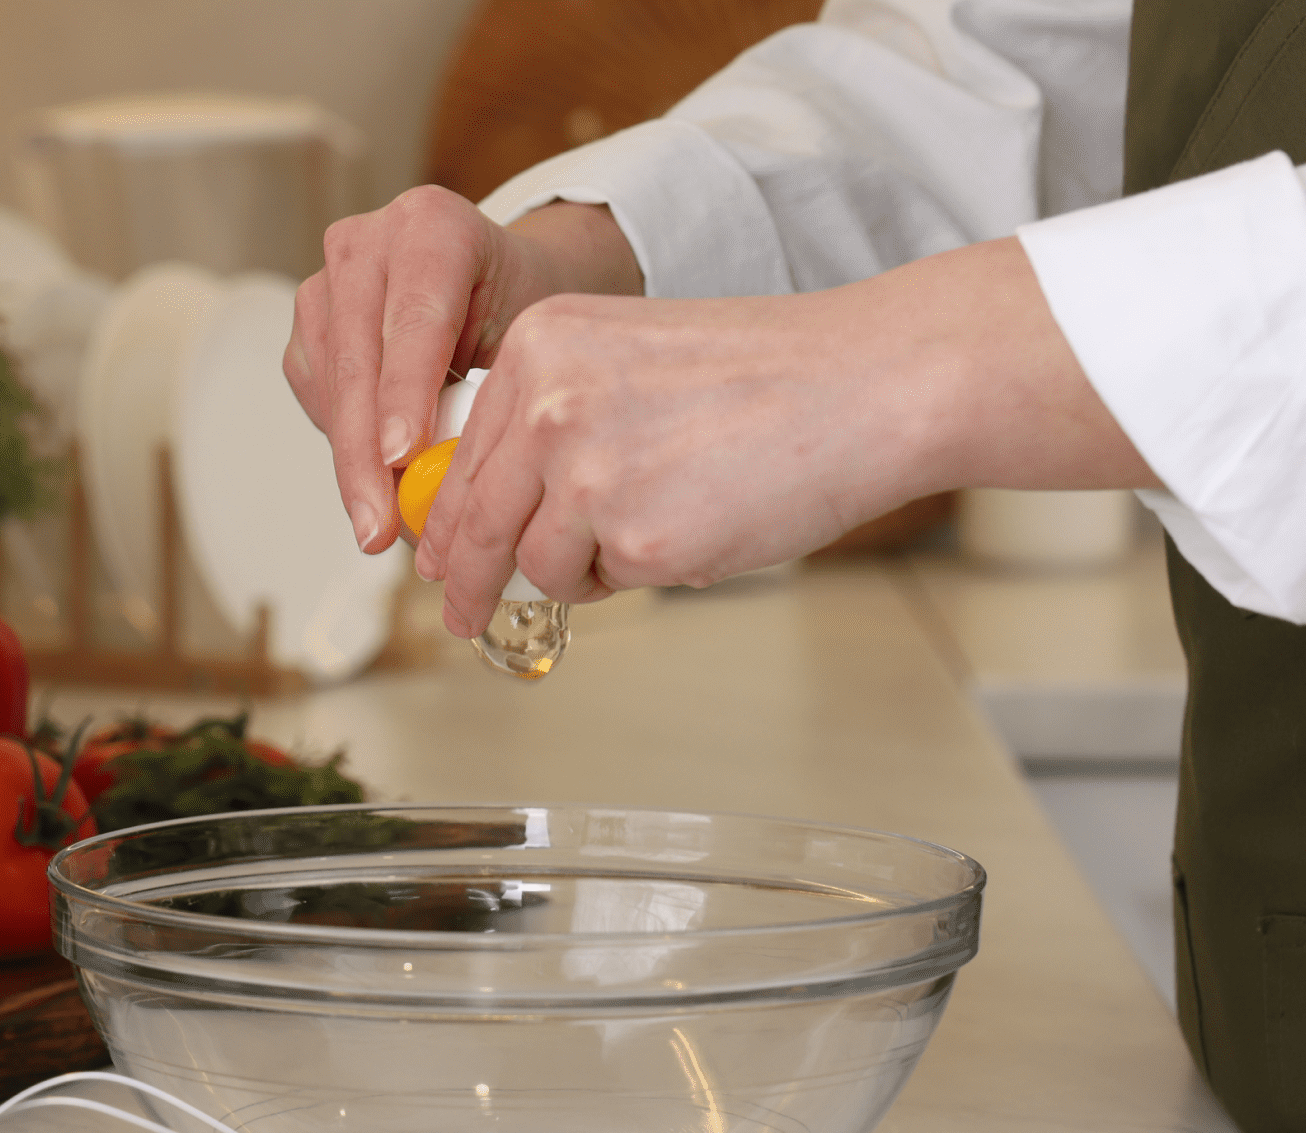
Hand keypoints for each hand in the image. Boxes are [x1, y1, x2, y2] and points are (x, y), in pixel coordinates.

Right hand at [284, 188, 640, 556]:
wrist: (495, 282)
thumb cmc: (519, 308)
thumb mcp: (524, 341)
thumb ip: (485, 399)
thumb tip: (445, 493)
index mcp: (432, 227)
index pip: (413, 319)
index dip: (403, 392)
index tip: (399, 457)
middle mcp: (368, 242)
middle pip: (357, 359)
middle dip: (365, 455)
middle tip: (378, 525)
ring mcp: (328, 280)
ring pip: (328, 384)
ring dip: (350, 461)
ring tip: (379, 523)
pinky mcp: (308, 322)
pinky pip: (314, 394)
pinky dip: (343, 442)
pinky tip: (372, 475)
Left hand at [418, 237, 1160, 637]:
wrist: (867, 382)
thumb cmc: (771, 375)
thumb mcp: (629, 362)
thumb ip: (556, 420)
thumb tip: (501, 511)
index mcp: (539, 346)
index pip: (460, 454)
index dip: (448, 518)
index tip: (439, 556)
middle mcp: (546, 405)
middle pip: (472, 520)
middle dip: (466, 579)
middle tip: (461, 614)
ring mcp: (586, 474)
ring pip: (538, 565)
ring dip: (583, 570)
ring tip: (660, 529)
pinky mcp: (637, 538)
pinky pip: (608, 584)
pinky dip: (644, 574)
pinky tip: (698, 526)